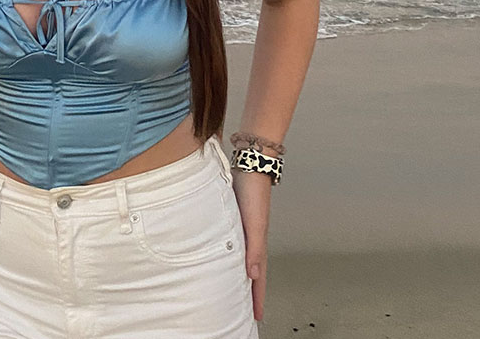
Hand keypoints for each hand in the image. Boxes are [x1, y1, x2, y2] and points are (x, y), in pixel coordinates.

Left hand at [231, 170, 271, 320]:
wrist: (249, 163)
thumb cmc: (254, 191)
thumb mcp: (255, 224)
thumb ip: (254, 249)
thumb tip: (253, 276)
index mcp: (257, 242)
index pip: (258, 278)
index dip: (257, 297)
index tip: (256, 317)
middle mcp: (251, 237)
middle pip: (250, 271)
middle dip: (249, 291)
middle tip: (244, 310)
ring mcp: (242, 227)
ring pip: (240, 257)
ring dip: (237, 273)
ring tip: (232, 288)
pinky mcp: (233, 216)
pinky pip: (232, 242)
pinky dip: (230, 254)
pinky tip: (221, 254)